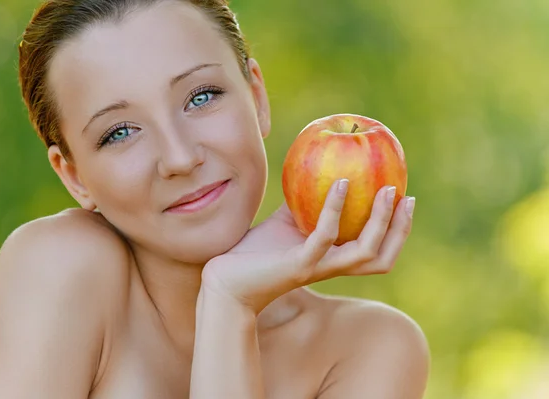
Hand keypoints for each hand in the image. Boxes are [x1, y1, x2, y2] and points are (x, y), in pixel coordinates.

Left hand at [200, 179, 414, 313]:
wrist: (225, 277)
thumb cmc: (255, 251)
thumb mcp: (285, 222)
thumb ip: (303, 202)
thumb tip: (316, 168)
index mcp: (333, 260)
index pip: (377, 251)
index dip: (397, 230)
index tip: (405, 199)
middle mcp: (331, 267)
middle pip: (383, 257)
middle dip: (401, 230)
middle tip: (407, 196)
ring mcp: (318, 268)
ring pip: (365, 252)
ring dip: (380, 222)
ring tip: (386, 190)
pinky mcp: (299, 264)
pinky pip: (325, 236)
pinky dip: (336, 209)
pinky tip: (341, 184)